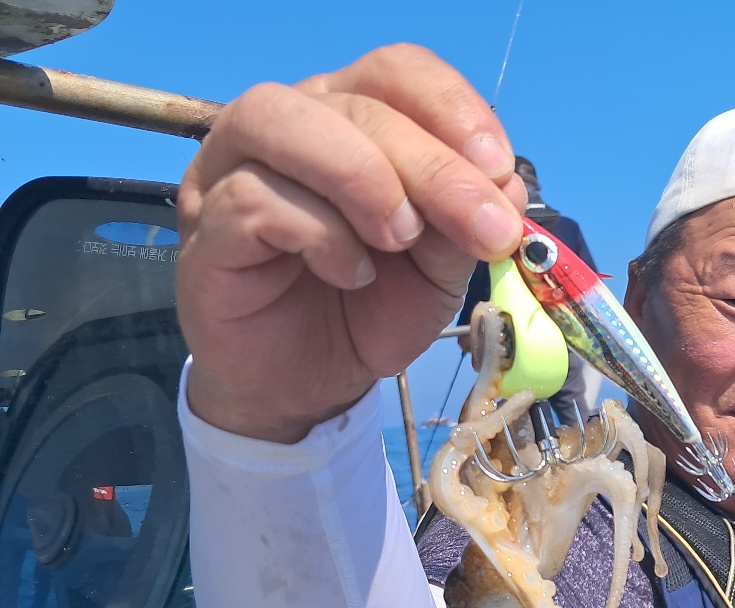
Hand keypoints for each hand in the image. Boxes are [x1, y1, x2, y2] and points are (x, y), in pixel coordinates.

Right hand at [176, 44, 527, 442]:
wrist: (309, 386)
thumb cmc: (370, 309)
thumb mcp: (441, 268)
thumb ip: (466, 220)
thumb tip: (504, 185)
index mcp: (350, 119)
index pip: (395, 71)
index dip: (452, 108)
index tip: (500, 169)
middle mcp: (286, 127)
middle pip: (355, 103)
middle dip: (434, 166)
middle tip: (485, 228)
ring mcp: (231, 171)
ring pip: (281, 121)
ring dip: (362, 177)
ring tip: (402, 239)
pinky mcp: (207, 231)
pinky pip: (252, 199)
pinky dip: (320, 234)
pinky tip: (351, 273)